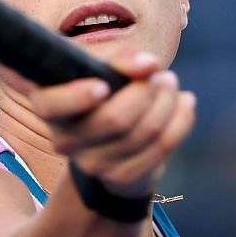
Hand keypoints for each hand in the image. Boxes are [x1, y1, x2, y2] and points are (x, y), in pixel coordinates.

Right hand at [28, 50, 196, 198]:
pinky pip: (162, 147)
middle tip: (160, 75)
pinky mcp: (121, 177)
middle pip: (115, 119)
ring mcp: (92, 164)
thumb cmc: (105, 88)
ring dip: (168, 101)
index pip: (52, 104)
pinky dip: (181, 120)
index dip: (77, 97)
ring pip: (145, 132)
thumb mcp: (105, 66)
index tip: (102, 87)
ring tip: (170, 84)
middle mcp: (65, 140)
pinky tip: (185, 103)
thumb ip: (122, 58)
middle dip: (147, 91)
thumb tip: (148, 66)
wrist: (114, 138)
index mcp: (50, 106)